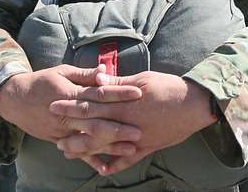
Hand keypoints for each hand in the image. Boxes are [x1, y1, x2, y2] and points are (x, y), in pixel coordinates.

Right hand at [0, 65, 141, 154]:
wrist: (14, 99)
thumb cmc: (42, 81)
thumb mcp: (62, 72)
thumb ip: (85, 74)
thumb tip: (105, 71)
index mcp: (71, 93)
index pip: (100, 93)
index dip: (119, 94)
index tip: (138, 93)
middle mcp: (68, 114)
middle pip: (97, 121)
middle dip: (119, 127)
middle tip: (140, 130)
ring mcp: (62, 129)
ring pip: (89, 139)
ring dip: (110, 146)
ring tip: (131, 149)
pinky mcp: (58, 139)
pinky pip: (76, 152)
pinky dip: (90, 160)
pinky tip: (105, 168)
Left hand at [50, 71, 218, 175]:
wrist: (193, 105)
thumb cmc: (168, 88)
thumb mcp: (143, 79)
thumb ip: (119, 81)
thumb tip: (98, 78)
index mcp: (123, 103)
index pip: (91, 103)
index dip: (72, 104)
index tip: (54, 104)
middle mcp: (125, 122)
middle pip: (92, 126)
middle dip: (71, 128)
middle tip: (54, 131)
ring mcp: (134, 137)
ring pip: (104, 146)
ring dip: (84, 149)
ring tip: (67, 151)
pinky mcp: (146, 147)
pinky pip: (127, 159)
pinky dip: (114, 165)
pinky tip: (101, 169)